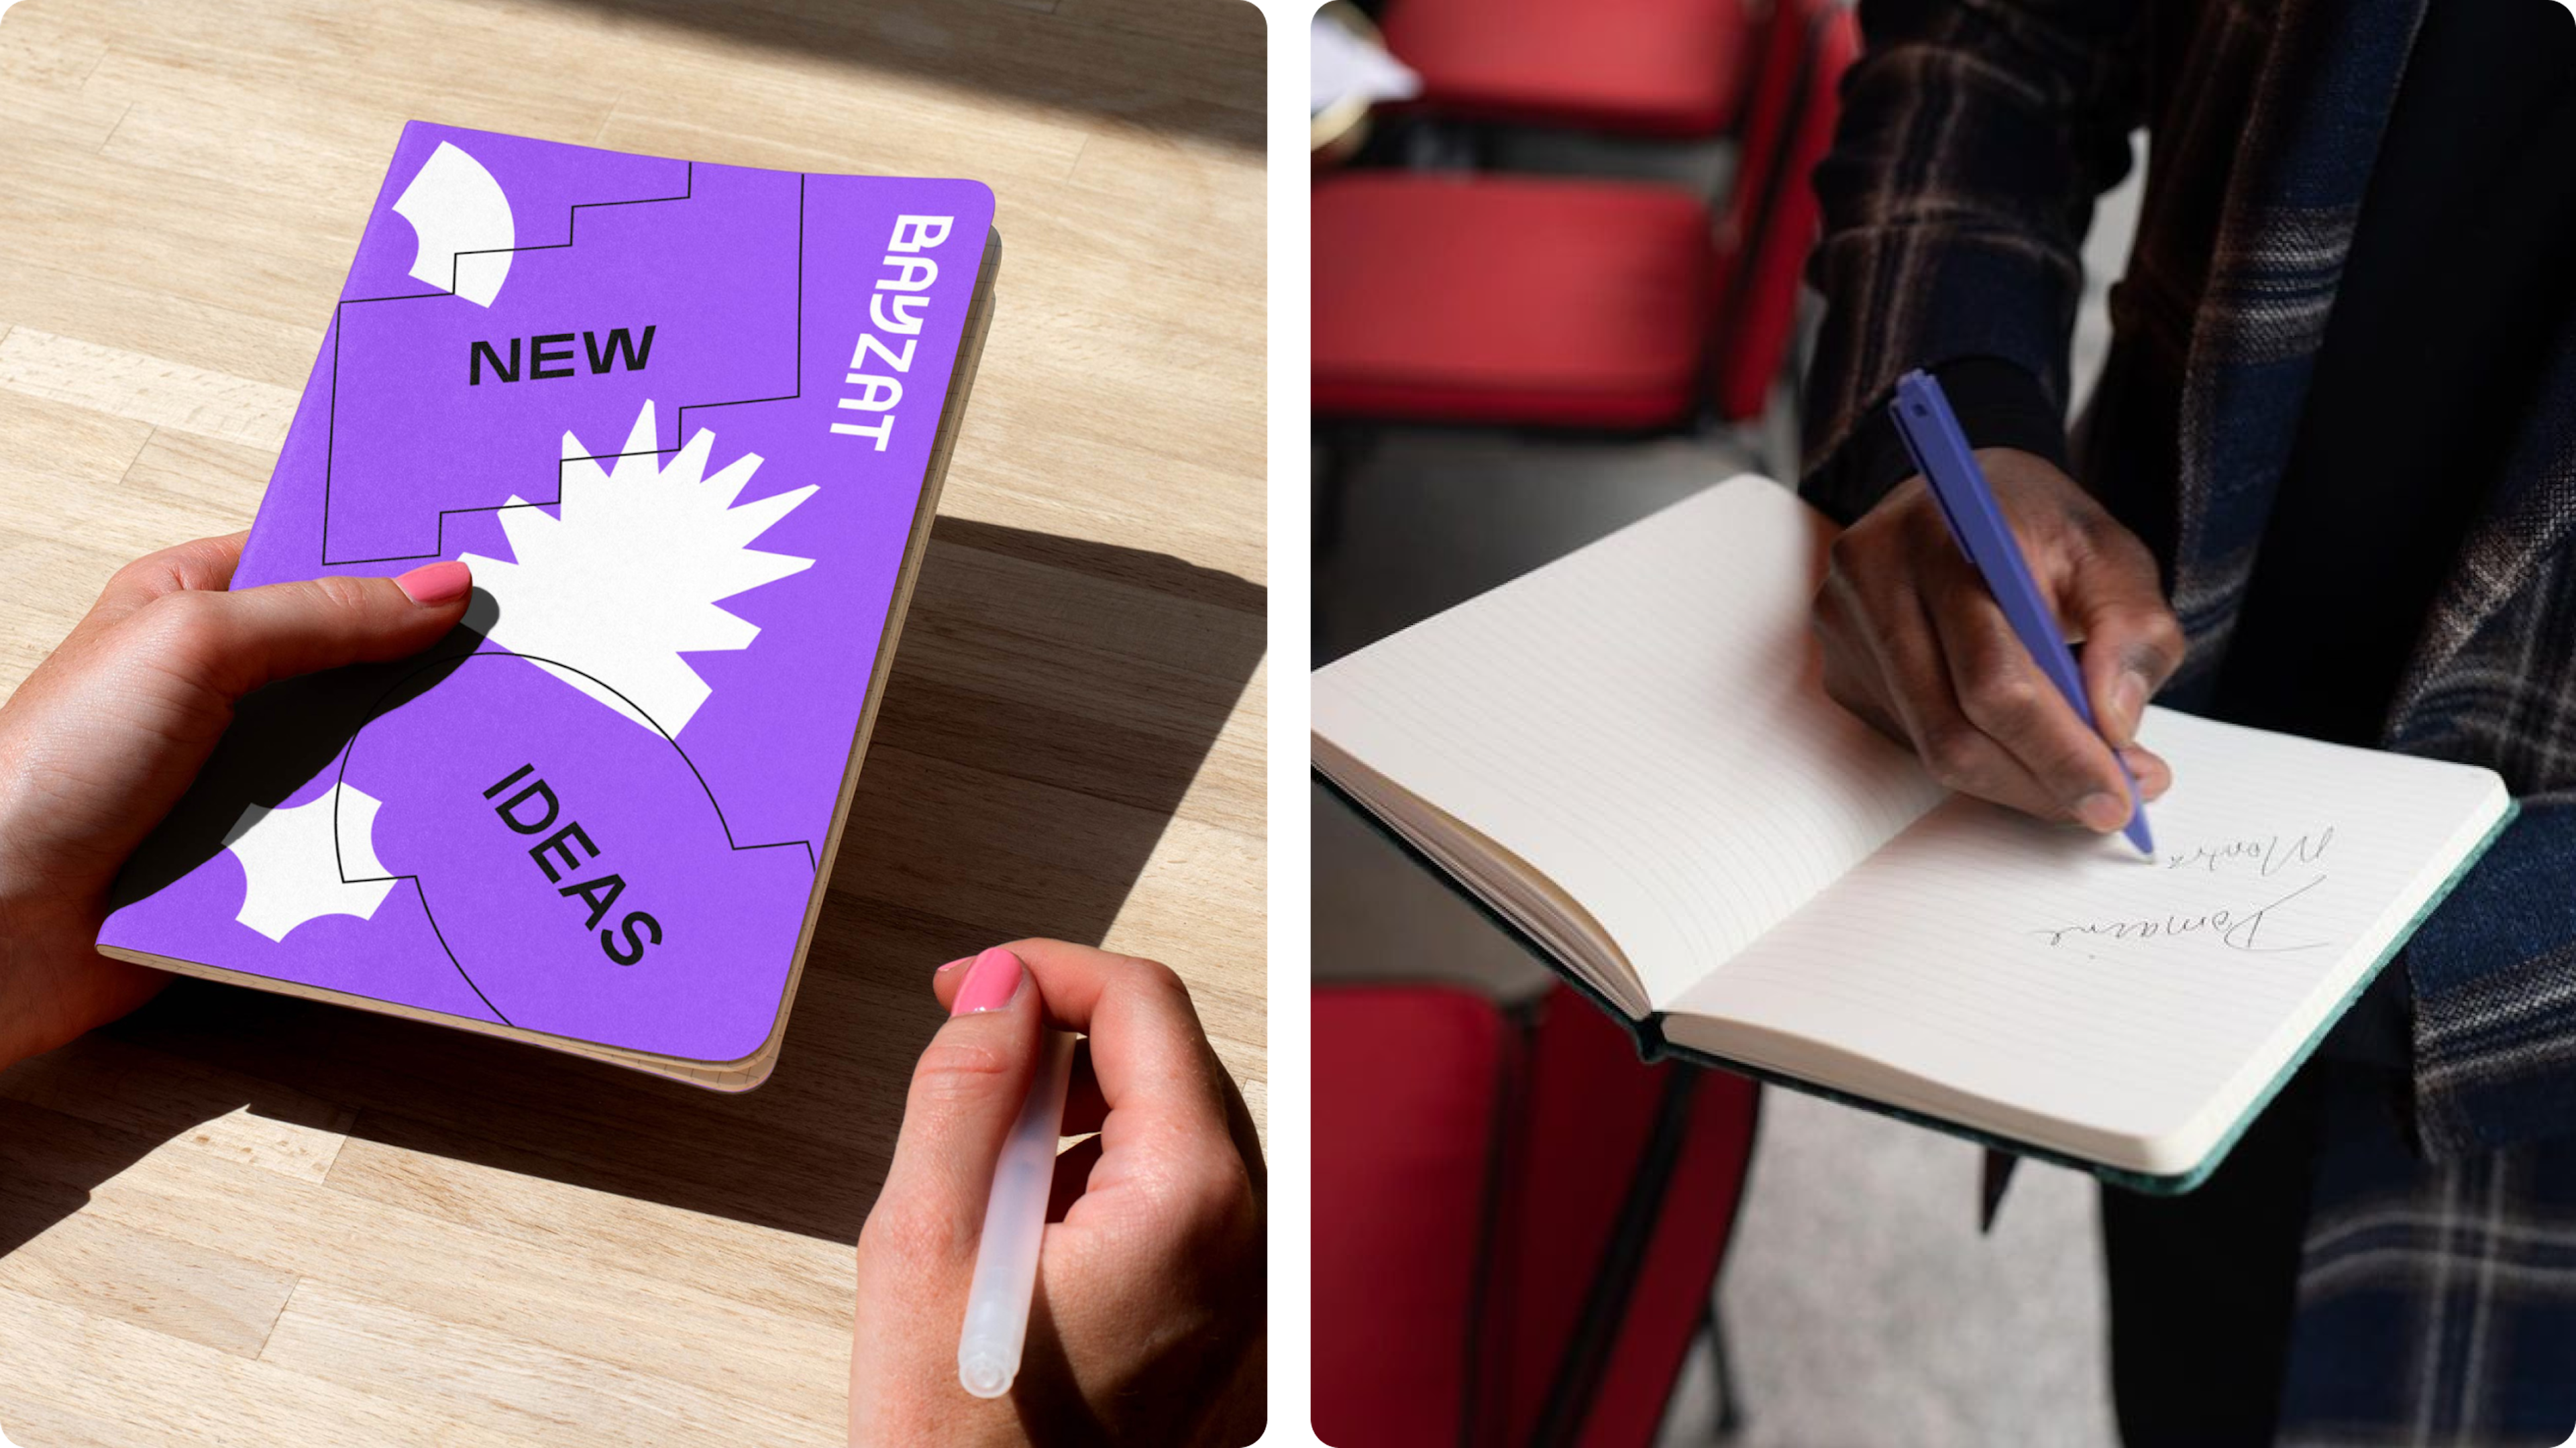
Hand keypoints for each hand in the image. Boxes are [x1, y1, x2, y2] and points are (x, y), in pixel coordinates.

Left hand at [0, 533, 473, 1068]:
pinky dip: (393, 829)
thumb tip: (444, 585)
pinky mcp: (259, 852)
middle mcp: (221, 684)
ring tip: (512, 739)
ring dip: (417, 754)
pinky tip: (455, 819)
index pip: (317, 561)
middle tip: (524, 655)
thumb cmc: (55, 765)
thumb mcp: (193, 646)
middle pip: (356, 658)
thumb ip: (323, 613)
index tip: (488, 566)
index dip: (396, 562)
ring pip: (363, 747)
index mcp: (190, 605)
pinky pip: (350, 829)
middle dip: (428, 665)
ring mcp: (241, 770)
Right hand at [851, 940, 1266, 1445]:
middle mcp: (1251, 1236)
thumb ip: (964, 1089)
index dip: (1044, 970)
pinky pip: (1186, 1206)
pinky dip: (1110, 1189)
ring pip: (1177, 1131)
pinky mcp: (1240, 1322)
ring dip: (1081, 1122)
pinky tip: (1034, 1248)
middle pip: (1170, 1061)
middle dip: (1061, 1049)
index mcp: (1191, 1201)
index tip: (974, 985)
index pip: (1144, 1002)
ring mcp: (1255, 1284)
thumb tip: (999, 989)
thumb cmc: (963, 1444)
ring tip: (989, 1195)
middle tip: (965, 1083)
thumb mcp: (923, 1245)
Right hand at [1813, 447, 2184, 829]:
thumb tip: (2114, 725)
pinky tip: (2023, 740)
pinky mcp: (1840, 665)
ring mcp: (1844, 627)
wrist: (1960, 497)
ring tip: (2081, 772)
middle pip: (1953, 729)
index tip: (2121, 796)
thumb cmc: (2034, 525)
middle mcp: (1872, 579)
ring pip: (1932, 747)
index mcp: (1940, 537)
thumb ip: (2132, 629)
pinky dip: (1980, 758)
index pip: (1992, 677)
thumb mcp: (2110, 553)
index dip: (2057, 751)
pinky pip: (1914, 741)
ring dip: (2016, 779)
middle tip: (2110, 803)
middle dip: (2040, 782)